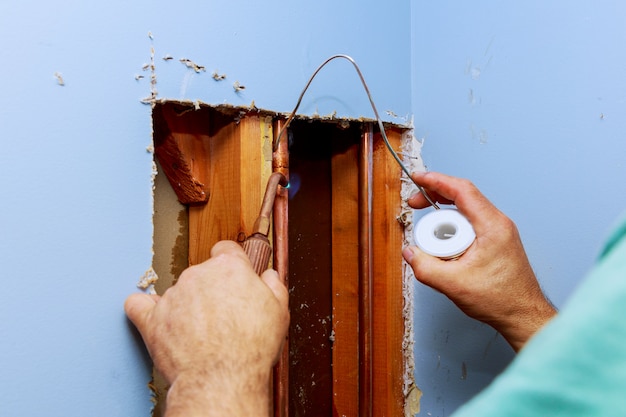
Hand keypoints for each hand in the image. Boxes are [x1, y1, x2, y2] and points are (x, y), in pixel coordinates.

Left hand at [125, 240, 289, 416]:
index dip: (232, 264)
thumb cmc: (252, 347)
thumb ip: (273, 286)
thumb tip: (269, 276)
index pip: (226, 250)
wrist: (222, 378)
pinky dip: (145, 309)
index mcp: (229, 267)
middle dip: (212, 290)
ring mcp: (173, 295)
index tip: (233, 278)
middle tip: (223, 315)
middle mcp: (198, 274)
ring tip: (200, 332)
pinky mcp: (152, 318)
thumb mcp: (279, 311)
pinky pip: (138, 305)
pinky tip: (153, 314)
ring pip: (178, 291)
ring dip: (187, 305)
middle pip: (202, 272)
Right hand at [403, 172, 555, 350]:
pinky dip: (454, 224)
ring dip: (444, 212)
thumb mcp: (454, 285)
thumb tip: (410, 252)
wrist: (523, 316)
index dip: (437, 181)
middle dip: (436, 195)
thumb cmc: (501, 300)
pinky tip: (443, 238)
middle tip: (415, 203)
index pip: (462, 191)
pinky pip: (471, 223)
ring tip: (427, 227)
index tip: (418, 179)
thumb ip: (426, 267)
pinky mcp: (496, 242)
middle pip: (463, 196)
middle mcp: (498, 223)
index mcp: (492, 226)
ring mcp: (499, 232)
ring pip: (467, 210)